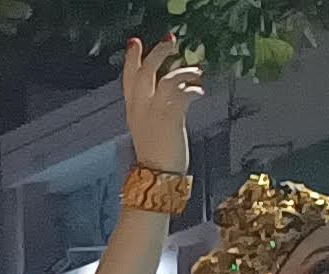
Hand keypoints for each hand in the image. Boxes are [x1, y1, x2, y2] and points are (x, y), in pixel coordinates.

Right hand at [122, 36, 202, 173]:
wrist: (157, 176)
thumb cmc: (157, 155)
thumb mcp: (149, 127)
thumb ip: (155, 109)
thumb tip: (172, 91)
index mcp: (133, 110)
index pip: (128, 78)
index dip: (131, 59)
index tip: (135, 43)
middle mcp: (140, 108)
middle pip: (144, 71)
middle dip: (157, 53)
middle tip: (170, 42)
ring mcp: (154, 112)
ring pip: (165, 78)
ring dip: (183, 70)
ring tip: (196, 71)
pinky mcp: (170, 118)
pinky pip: (183, 92)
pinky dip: (194, 88)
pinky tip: (200, 90)